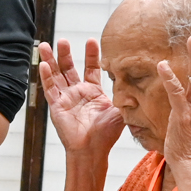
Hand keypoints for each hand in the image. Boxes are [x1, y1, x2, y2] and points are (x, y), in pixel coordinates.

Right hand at [38, 38, 123, 157]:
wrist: (93, 150)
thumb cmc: (107, 135)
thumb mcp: (122, 111)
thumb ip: (129, 97)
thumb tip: (146, 84)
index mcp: (93, 93)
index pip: (91, 69)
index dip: (91, 55)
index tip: (92, 40)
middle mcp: (78, 94)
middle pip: (69, 68)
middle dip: (65, 54)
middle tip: (63, 40)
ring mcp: (66, 99)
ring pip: (56, 75)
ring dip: (51, 60)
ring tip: (45, 45)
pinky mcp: (56, 107)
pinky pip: (50, 89)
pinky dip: (46, 77)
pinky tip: (44, 65)